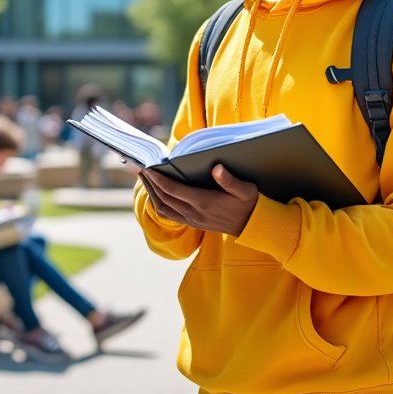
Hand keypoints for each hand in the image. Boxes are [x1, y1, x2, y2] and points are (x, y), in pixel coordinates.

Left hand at [140, 165, 258, 236]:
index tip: (147, 168)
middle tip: (141, 169)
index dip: (158, 179)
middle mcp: (194, 213)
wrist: (251, 226)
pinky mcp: (192, 223)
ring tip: (146, 180)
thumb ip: (230, 180)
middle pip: (163, 198)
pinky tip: (157, 193)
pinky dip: (158, 203)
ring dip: (152, 193)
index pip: (173, 190)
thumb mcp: (245, 189)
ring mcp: (192, 219)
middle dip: (150, 183)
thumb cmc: (248, 204)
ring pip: (163, 208)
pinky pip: (169, 214)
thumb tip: (216, 168)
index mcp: (203, 202)